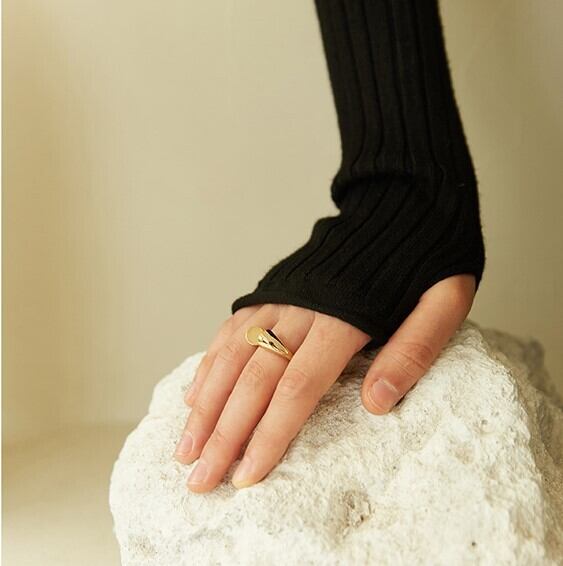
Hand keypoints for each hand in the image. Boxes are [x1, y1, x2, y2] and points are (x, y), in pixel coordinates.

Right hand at [174, 274, 475, 492]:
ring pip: (232, 355)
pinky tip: (195, 394)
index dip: (268, 435)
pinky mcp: (272, 289)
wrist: (401, 200)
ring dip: (205, 404)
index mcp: (345, 319)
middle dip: (225, 434)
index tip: (246, 477)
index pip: (297, 389)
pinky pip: (232, 328)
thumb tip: (377, 404)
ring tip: (184, 448)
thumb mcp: (444, 300)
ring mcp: (281, 297)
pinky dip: (210, 362)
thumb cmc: (426, 256)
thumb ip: (414, 350)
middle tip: (198, 481)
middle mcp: (302, 309)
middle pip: (254, 380)